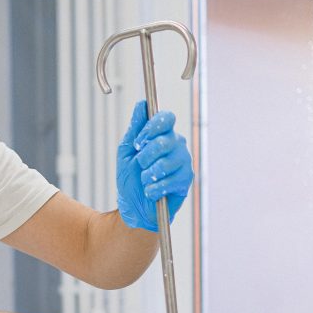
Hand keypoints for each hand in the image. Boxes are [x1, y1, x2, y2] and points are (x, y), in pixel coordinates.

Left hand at [116, 100, 193, 231]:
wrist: (133, 207)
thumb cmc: (130, 178)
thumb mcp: (126, 151)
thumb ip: (135, 129)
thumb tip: (141, 105)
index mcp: (162, 134)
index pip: (166, 118)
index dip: (153, 127)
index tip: (139, 142)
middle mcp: (176, 145)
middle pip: (166, 140)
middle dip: (146, 155)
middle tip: (140, 165)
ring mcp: (183, 162)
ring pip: (167, 162)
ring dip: (148, 174)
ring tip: (145, 180)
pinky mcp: (186, 180)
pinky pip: (171, 180)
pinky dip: (155, 188)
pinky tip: (151, 192)